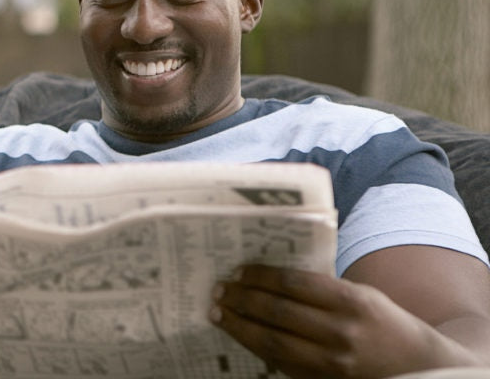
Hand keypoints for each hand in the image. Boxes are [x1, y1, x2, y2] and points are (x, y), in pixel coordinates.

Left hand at [211, 264, 480, 377]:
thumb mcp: (362, 295)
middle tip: (219, 290)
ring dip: (239, 325)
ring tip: (219, 312)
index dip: (260, 276)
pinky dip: (255, 347)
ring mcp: (332, 362)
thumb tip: (269, 274)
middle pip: (277, 313)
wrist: (420, 368)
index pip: (293, 283)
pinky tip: (240, 334)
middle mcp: (341, 332)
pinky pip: (280, 363)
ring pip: (272, 342)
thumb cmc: (385, 323)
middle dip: (242, 299)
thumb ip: (322, 286)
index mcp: (352, 301)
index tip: (238, 271)